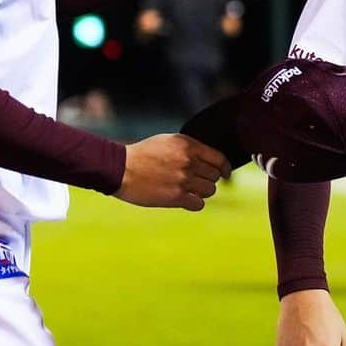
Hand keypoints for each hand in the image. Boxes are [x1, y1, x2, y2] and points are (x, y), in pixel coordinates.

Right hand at [115, 134, 230, 209]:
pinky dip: (194, 203)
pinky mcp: (176, 196)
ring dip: (201, 192)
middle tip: (195, 182)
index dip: (224, 168)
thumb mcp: (169, 141)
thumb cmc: (143, 154)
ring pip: (209, 191)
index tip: (224, 174)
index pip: (219, 158)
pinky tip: (185, 200)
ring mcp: (183, 179)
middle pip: (214, 176)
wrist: (121, 168)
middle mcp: (189, 161)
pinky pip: (199, 204)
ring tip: (188, 190)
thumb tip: (209, 160)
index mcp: (188, 145)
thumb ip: (190, 149)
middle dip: (207, 180)